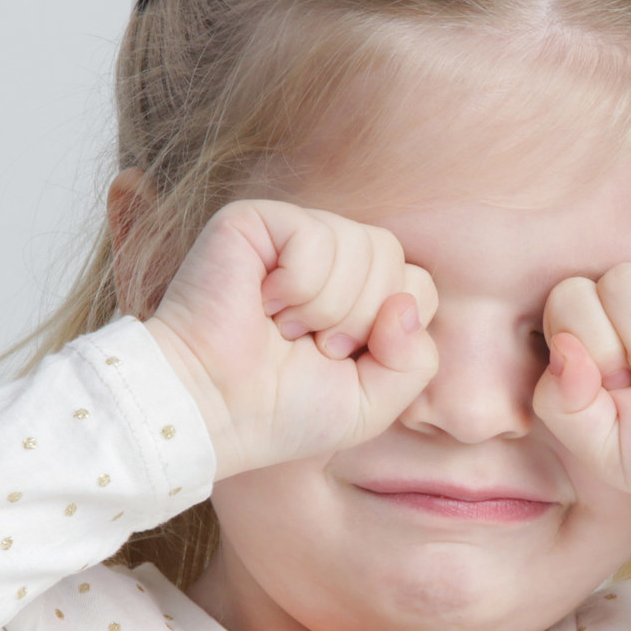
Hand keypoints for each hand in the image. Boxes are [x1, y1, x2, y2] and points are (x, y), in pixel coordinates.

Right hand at [141, 201, 439, 478]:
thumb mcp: (372, 403)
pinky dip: (298, 284)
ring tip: (283, 328)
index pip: (417, 285)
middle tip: (309, 346)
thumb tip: (405, 303)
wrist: (212, 410)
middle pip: (395, 259)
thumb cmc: (282, 410)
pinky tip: (264, 303)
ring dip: (327, 306)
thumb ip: (415, 362)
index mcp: (357, 292)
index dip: (391, 333)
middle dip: (360, 320)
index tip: (342, 361)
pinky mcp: (255, 220)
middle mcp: (328, 257)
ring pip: (363, 245)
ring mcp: (292, 235)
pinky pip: (316, 236)